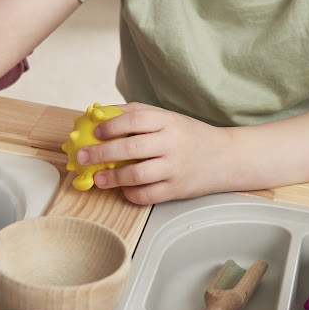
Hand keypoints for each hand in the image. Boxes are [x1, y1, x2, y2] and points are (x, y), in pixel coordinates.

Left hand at [74, 103, 231, 203]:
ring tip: (98, 178)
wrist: (225, 157)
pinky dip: (131, 194)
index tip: (95, 132)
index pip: (133, 120)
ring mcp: (174, 168)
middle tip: (83, 157)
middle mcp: (171, 144)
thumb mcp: (167, 117)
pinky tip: (123, 189)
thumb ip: (136, 114)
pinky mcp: (176, 189)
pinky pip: (148, 195)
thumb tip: (100, 114)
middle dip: (100, 153)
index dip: (110, 126)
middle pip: (130, 148)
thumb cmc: (188, 135)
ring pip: (136, 175)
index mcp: (168, 122)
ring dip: (112, 178)